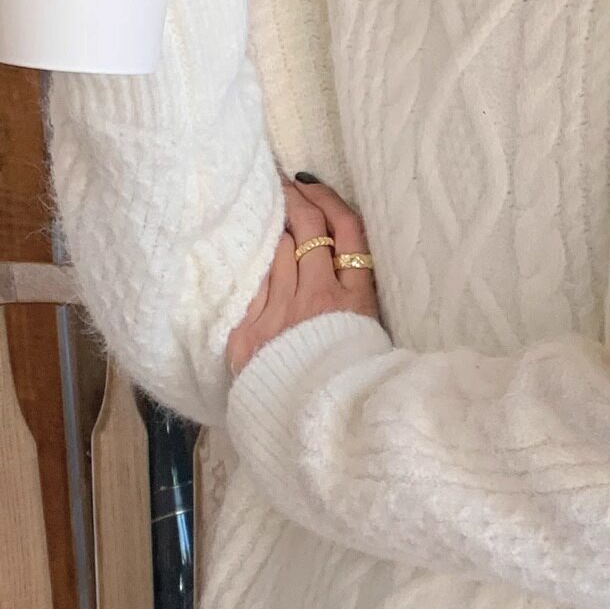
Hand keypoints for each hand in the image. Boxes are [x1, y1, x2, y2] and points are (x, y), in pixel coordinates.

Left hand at [227, 174, 379, 377]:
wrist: (312, 425)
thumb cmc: (346, 380)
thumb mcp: (368, 336)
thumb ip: (356, 298)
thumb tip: (339, 258)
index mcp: (355, 302)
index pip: (348, 232)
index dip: (330, 201)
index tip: (313, 186)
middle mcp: (318, 299)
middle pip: (309, 230)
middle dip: (294, 199)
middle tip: (281, 183)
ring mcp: (281, 313)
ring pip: (276, 248)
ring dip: (269, 222)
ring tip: (261, 205)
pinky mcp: (249, 332)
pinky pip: (247, 281)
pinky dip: (247, 259)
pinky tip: (241, 245)